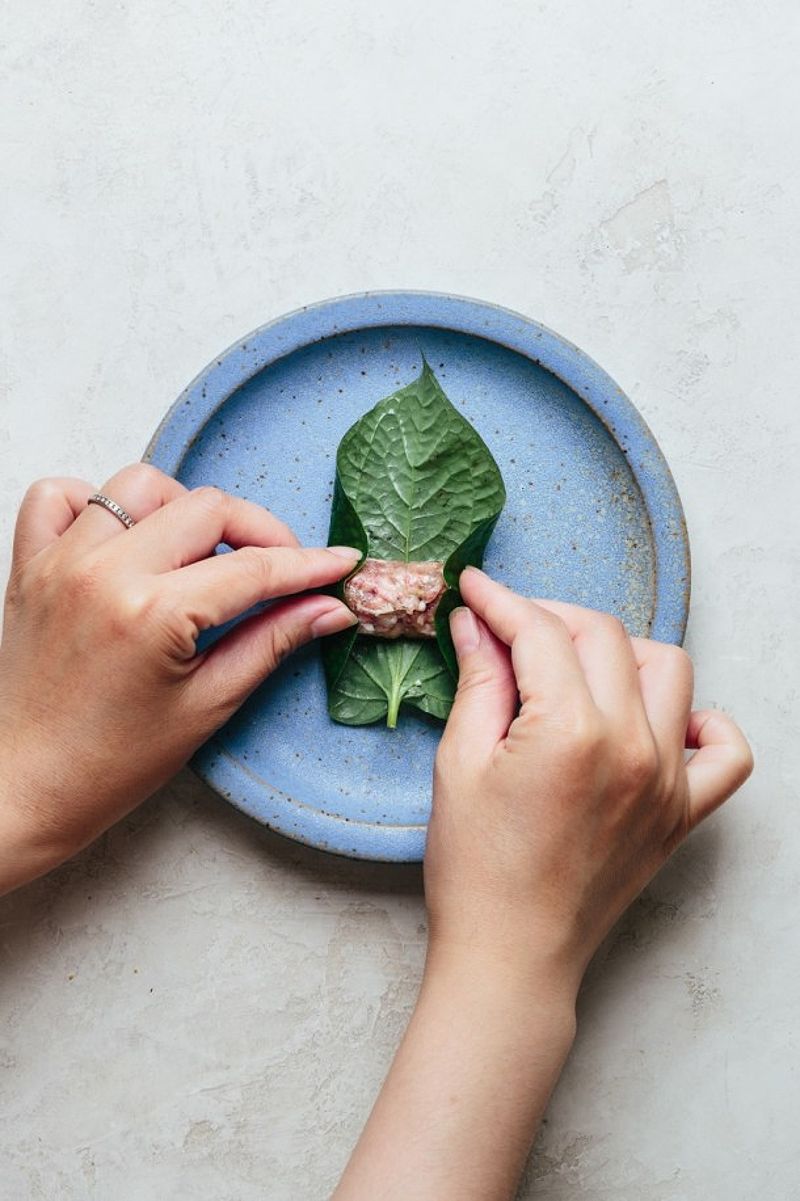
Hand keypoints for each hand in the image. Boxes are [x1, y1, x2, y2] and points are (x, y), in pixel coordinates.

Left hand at [0, 463, 358, 892]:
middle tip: (283, 567)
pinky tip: (127, 541)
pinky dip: (98, 504)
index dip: (308, 564)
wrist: (23, 787)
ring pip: (139, 486)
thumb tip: (328, 609)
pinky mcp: (31, 565)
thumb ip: (271, 643)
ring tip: (203, 553)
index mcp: (152, 614)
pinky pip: (61, 496)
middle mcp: (103, 572)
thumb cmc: (108, 764)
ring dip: (184, 509)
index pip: (252, 568)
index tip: (340, 563)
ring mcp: (61, 562)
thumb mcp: (207, 706)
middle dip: (260, 530)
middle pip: (206, 507)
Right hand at [427, 567, 753, 995]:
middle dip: (550, 617)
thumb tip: (478, 622)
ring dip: (620, 652)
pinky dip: (703, 722)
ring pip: (668, 668)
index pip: (542, 633)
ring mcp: (667, 780)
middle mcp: (632, 746)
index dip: (502, 601)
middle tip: (509, 629)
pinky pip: (726, 751)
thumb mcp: (459, 763)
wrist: (512, 955)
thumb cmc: (475, 869)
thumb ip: (478, 680)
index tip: (477, 588)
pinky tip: (660, 721)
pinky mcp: (683, 812)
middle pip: (604, 636)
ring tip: (574, 670)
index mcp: (570, 732)